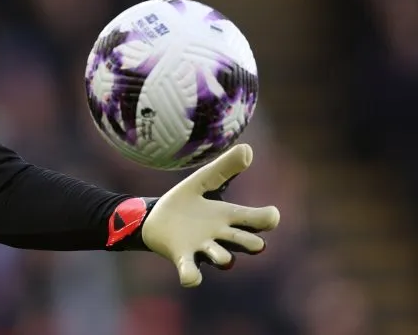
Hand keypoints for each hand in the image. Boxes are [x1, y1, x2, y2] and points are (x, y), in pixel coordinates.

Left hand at [141, 143, 279, 286]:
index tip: (271, 215)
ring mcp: (202, 248)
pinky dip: (191, 275)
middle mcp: (220, 236)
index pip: (257, 220)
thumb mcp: (203, 181)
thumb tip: (248, 148)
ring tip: (223, 257)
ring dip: (224, 258)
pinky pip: (190, 271)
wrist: (155, 218)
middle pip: (245, 242)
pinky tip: (191, 278)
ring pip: (222, 259)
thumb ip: (224, 167)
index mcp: (227, 216)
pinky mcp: (182, 257)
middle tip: (256, 243)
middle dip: (250, 243)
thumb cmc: (186, 203)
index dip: (267, 219)